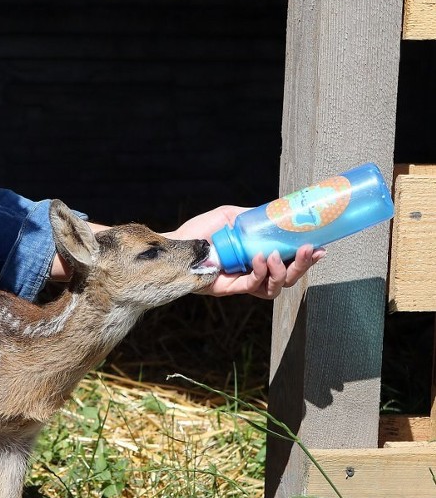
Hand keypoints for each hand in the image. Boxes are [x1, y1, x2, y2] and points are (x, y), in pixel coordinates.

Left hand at [166, 206, 324, 299]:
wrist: (176, 242)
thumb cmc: (200, 231)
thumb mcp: (232, 216)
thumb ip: (253, 216)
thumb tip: (277, 209)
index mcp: (258, 258)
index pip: (289, 263)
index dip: (307, 259)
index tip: (321, 247)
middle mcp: (253, 274)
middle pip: (288, 279)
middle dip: (302, 266)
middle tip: (308, 251)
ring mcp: (242, 283)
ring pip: (274, 288)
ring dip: (281, 272)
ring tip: (275, 254)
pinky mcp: (229, 289)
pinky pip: (252, 287)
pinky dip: (260, 272)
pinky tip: (259, 258)